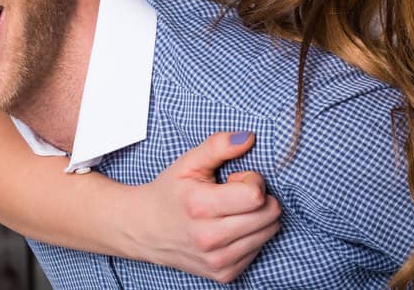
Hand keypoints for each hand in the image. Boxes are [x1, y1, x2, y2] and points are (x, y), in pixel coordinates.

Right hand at [122, 131, 281, 282]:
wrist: (145, 229)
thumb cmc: (170, 193)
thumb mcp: (188, 163)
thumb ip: (218, 146)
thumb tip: (249, 138)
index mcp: (200, 207)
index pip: (255, 196)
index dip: (252, 180)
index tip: (235, 179)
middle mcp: (210, 238)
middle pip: (268, 215)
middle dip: (259, 198)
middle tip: (234, 194)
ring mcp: (218, 260)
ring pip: (268, 233)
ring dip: (257, 217)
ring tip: (231, 211)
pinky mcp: (224, 274)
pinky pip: (259, 250)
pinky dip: (251, 236)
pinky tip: (230, 228)